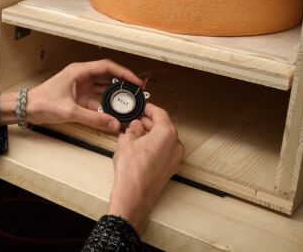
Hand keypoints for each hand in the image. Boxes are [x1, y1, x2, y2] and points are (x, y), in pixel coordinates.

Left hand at [28, 60, 144, 133]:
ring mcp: (80, 86)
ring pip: (103, 88)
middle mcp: (81, 76)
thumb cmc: (43, 103)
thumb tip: (115, 124)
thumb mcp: (70, 111)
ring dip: (115, 95)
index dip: (124, 73)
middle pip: (108, 76)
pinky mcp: (78, 97)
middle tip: (137, 94)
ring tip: (130, 103)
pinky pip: (97, 99)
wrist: (26, 109)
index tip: (137, 82)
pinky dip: (106, 105)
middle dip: (123, 84)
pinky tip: (115, 113)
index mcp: (79, 71)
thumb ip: (93, 119)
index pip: (107, 67)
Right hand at [105, 103, 183, 231]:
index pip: (160, 113)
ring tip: (134, 134)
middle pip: (163, 126)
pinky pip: (164, 151)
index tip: (141, 106)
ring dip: (151, 134)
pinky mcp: (171, 169)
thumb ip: (133, 128)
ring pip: (164, 139)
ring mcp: (175, 158)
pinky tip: (139, 147)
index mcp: (167, 133)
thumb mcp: (126, 140)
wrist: (134, 195)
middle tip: (134, 120)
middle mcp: (176, 145)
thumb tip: (136, 126)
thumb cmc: (132, 170)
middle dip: (148, 122)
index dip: (148, 108)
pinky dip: (154, 146)